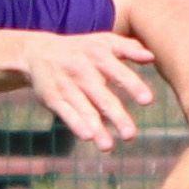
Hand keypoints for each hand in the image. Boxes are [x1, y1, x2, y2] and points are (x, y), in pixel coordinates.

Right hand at [21, 32, 156, 151]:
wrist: (37, 52)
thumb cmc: (81, 49)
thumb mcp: (103, 42)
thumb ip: (128, 48)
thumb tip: (151, 57)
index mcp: (98, 56)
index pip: (119, 73)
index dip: (133, 86)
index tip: (148, 101)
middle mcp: (82, 72)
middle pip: (103, 98)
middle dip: (117, 116)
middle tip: (130, 135)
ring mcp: (67, 86)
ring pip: (85, 110)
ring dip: (97, 129)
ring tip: (108, 147)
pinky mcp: (53, 99)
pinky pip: (65, 113)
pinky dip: (75, 124)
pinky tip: (87, 136)